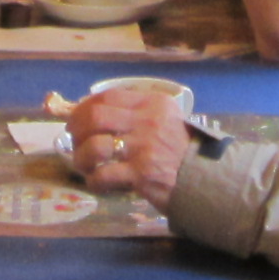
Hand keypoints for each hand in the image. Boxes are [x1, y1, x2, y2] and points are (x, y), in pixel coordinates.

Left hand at [66, 88, 186, 200]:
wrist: (205, 178)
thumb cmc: (181, 149)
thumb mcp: (166, 119)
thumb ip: (137, 113)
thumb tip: (94, 112)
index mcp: (152, 104)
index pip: (108, 96)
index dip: (84, 106)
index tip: (78, 118)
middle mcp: (147, 122)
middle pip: (95, 117)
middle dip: (77, 129)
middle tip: (74, 140)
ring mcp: (143, 148)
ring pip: (95, 146)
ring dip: (81, 157)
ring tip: (84, 165)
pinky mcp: (140, 174)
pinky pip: (103, 175)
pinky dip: (94, 181)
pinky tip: (98, 183)